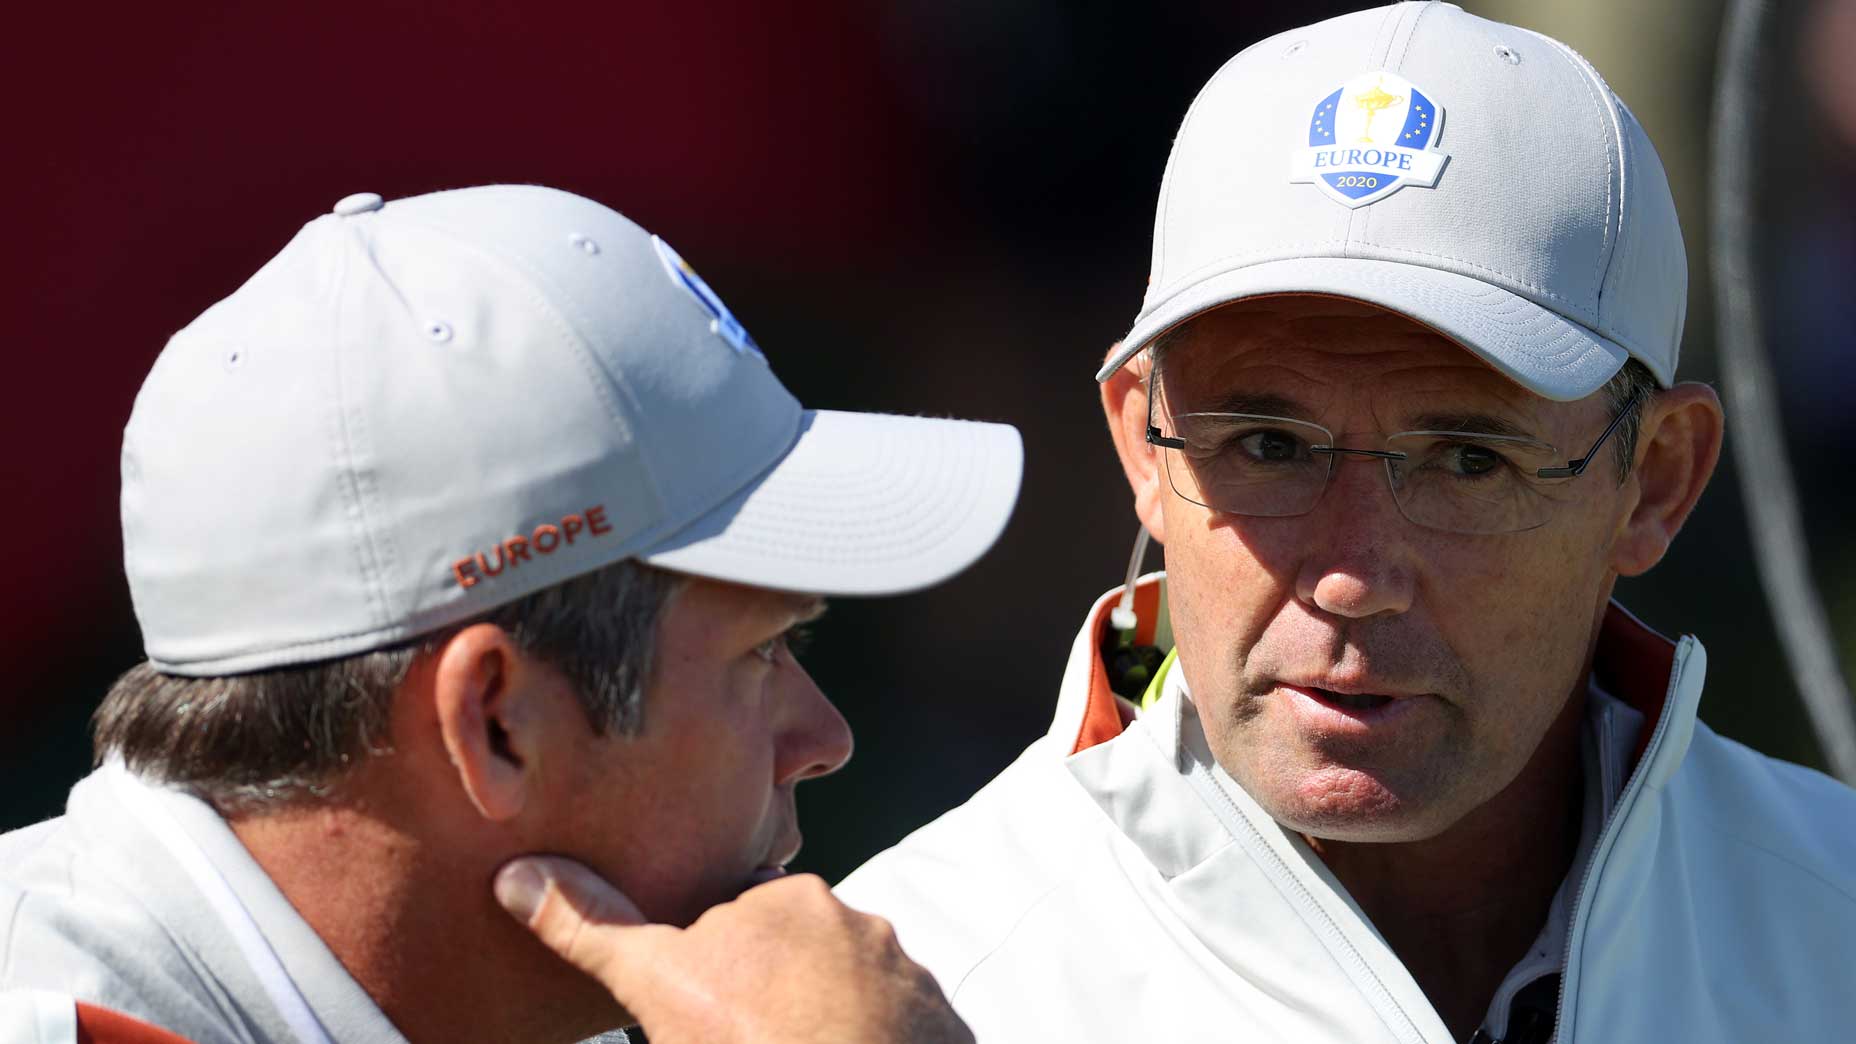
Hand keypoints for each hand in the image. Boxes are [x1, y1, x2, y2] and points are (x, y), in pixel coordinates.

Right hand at [494, 856, 973, 1043]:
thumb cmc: (758, 1043)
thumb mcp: (661, 985)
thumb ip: (595, 928)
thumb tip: (516, 874)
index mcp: (783, 898)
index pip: (732, 918)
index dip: (710, 967)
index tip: (701, 1006)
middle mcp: (852, 920)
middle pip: (792, 955)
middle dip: (768, 992)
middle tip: (741, 1038)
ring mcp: (902, 972)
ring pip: (845, 993)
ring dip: (823, 1022)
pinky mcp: (939, 1021)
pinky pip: (895, 1028)